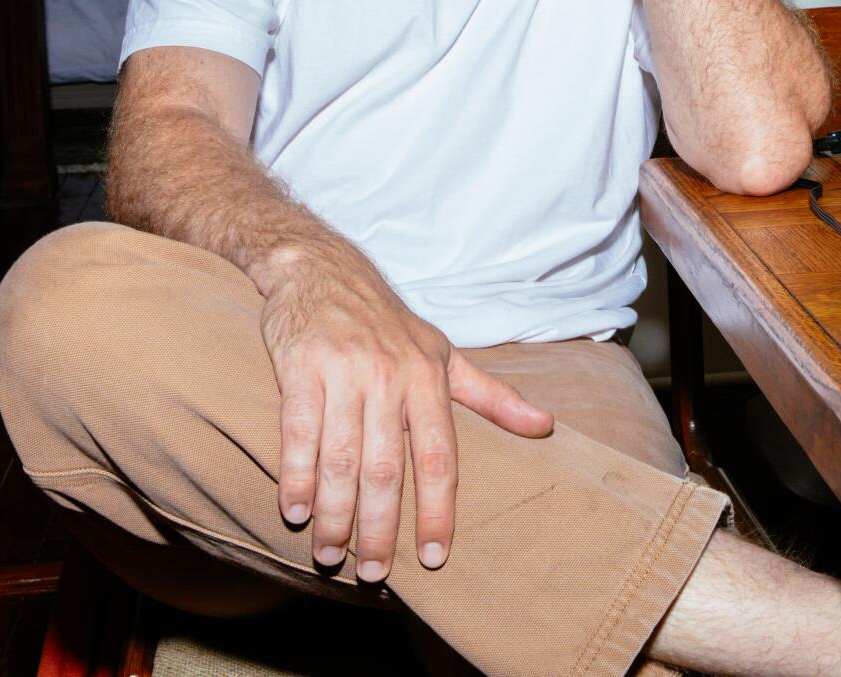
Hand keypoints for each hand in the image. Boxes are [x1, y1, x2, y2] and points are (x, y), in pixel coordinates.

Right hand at [259, 246, 552, 582]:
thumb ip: (490, 396)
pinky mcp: (298, 366)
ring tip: (328, 554)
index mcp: (427, 378)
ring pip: (341, 458)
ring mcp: (343, 371)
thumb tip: (546, 426)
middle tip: (372, 573)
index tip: (434, 558)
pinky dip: (296, 476)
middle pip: (387, 469)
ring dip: (334, 515)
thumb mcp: (443, 351)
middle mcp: (388, 376)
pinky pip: (297, 432)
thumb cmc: (385, 319)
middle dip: (378, 529)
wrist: (319, 266)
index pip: (439, 458)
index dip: (438, 511)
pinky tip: (295, 511)